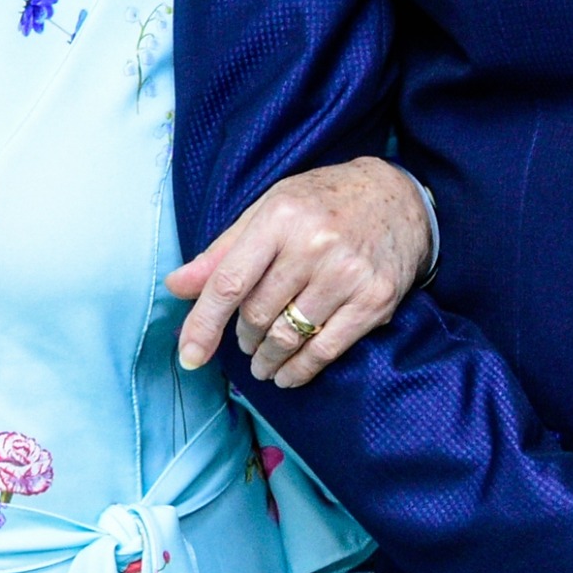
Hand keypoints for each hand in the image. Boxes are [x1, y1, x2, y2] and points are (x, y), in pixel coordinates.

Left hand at [167, 159, 433, 387]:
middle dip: (244, 338)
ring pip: (288, 336)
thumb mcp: (268, 210)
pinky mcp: (375, 299)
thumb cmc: (321, 204)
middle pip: (258, 314)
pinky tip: (288, 374)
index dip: (204, 324)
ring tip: (262, 364)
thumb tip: (174, 286)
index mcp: (279, 218)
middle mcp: (313, 245)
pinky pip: (326, 349)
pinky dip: (301, 370)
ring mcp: (347, 274)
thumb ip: (222, 252)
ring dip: (268, 360)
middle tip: (245, 342)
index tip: (190, 356)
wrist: (398, 198)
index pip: (229, 282)